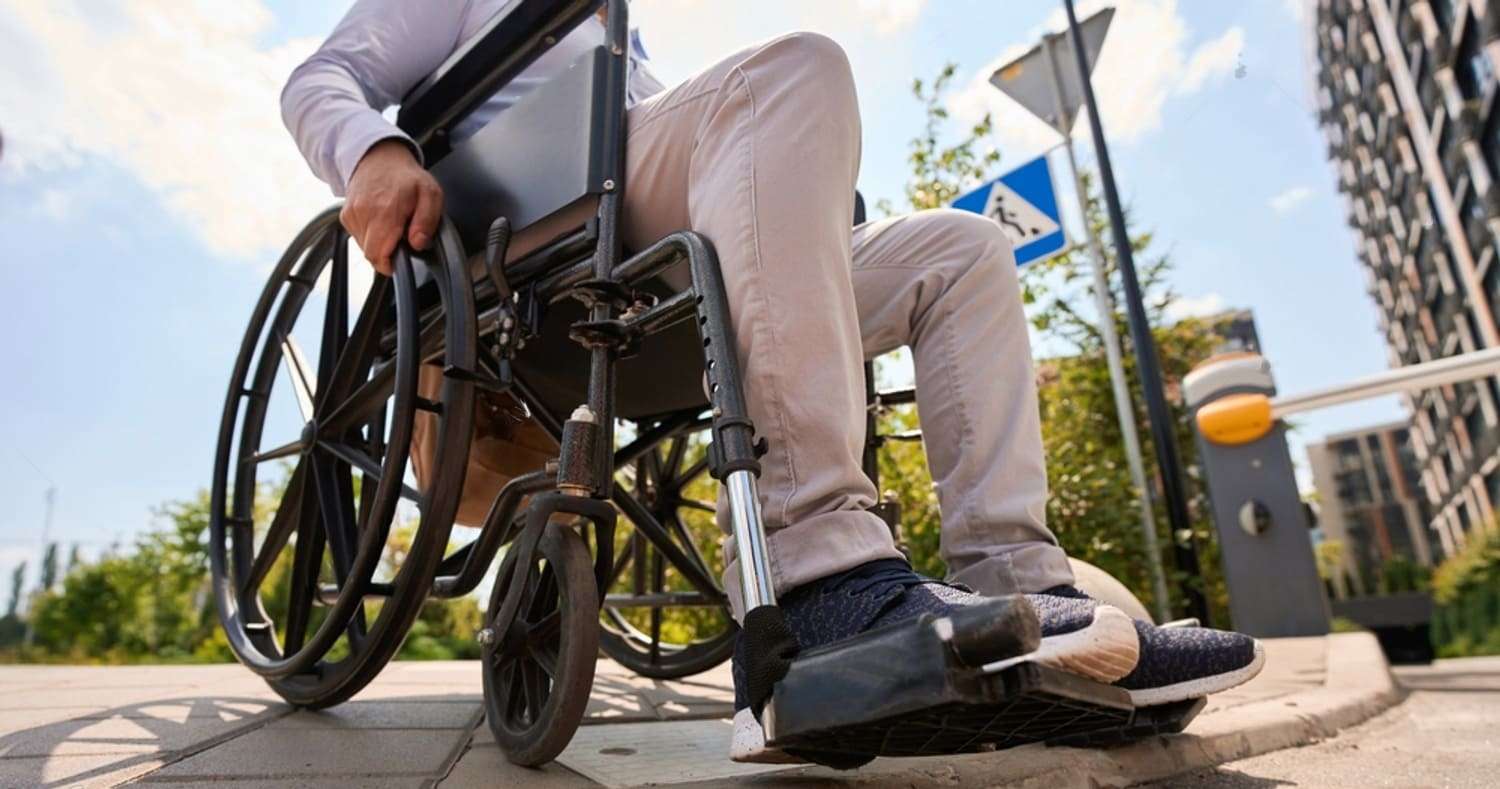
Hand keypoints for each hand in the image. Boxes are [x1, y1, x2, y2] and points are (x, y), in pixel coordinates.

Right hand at [340, 139, 443, 275]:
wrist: (379, 157)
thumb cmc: (406, 176)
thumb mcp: (431, 194)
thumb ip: (427, 221)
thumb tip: (418, 243)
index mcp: (385, 211)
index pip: (378, 255)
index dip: (390, 264)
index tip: (401, 260)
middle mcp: (364, 213)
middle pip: (371, 254)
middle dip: (387, 254)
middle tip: (401, 238)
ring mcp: (351, 214)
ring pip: (364, 247)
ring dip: (380, 243)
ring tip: (392, 225)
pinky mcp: (345, 215)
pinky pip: (358, 237)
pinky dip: (371, 235)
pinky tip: (381, 221)